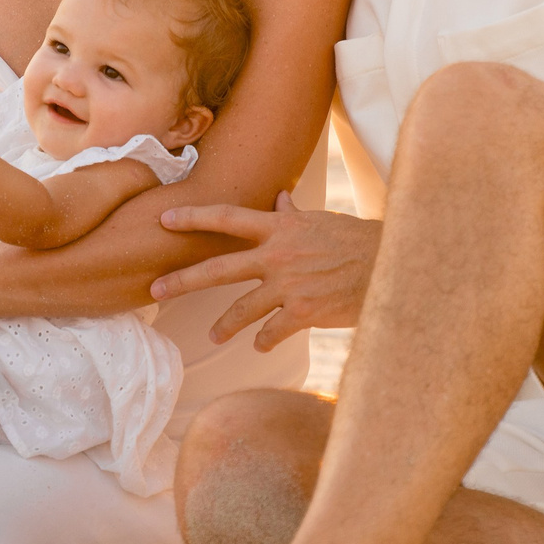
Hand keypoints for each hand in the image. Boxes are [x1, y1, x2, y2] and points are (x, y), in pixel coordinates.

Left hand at [152, 192, 380, 351]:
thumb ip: (293, 214)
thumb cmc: (356, 240)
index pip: (227, 218)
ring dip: (223, 325)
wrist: (389, 265)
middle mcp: (277, 255)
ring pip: (241, 309)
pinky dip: (263, 340)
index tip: (164, 220)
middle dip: (182, 279)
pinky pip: (271, 332)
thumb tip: (280, 197)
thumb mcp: (322, 221)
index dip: (193, 218)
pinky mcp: (303, 313)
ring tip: (213, 335)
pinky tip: (260, 345)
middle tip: (154, 289)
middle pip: (218, 267)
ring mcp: (288, 285)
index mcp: (279, 228)